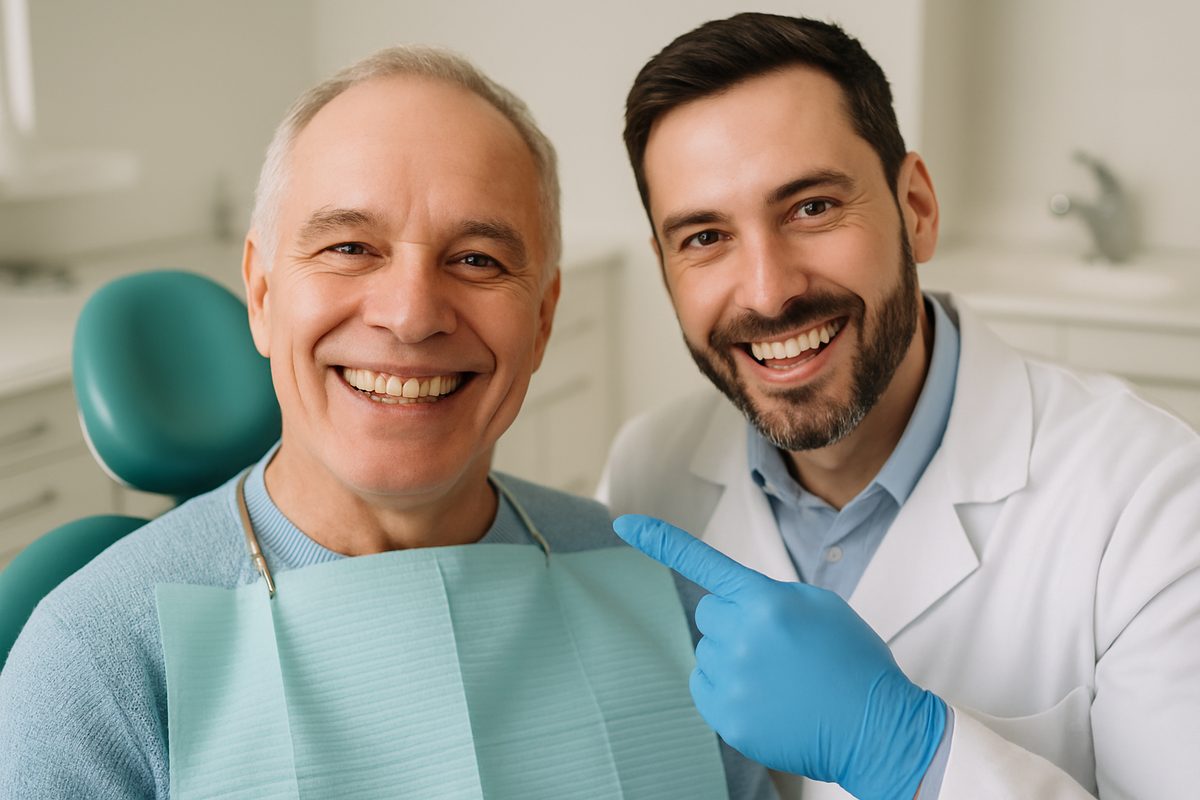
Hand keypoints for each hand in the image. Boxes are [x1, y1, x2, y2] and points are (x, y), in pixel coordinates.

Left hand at [613, 514, 944, 799]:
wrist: (877, 728)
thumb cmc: (853, 663)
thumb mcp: (820, 607)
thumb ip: (770, 596)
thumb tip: (734, 604)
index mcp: (766, 600)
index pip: (704, 562)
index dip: (660, 541)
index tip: (624, 524)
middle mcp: (741, 636)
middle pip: (708, 614)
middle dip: (733, 621)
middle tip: (775, 644)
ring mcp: (731, 679)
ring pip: (707, 652)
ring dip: (732, 658)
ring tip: (780, 677)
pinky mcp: (726, 717)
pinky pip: (704, 687)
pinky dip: (726, 690)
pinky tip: (765, 698)